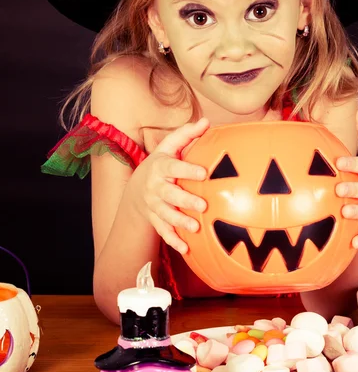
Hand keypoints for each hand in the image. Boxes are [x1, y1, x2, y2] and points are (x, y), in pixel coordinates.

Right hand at [131, 118, 209, 253]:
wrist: (137, 188)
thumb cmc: (162, 163)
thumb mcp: (170, 147)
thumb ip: (187, 135)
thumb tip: (206, 121)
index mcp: (160, 167)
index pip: (173, 168)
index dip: (187, 170)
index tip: (203, 173)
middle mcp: (155, 187)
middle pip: (169, 195)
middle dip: (185, 201)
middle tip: (202, 206)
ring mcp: (153, 205)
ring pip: (165, 215)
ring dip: (179, 222)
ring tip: (195, 228)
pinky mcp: (155, 220)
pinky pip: (163, 232)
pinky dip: (173, 241)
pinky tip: (186, 249)